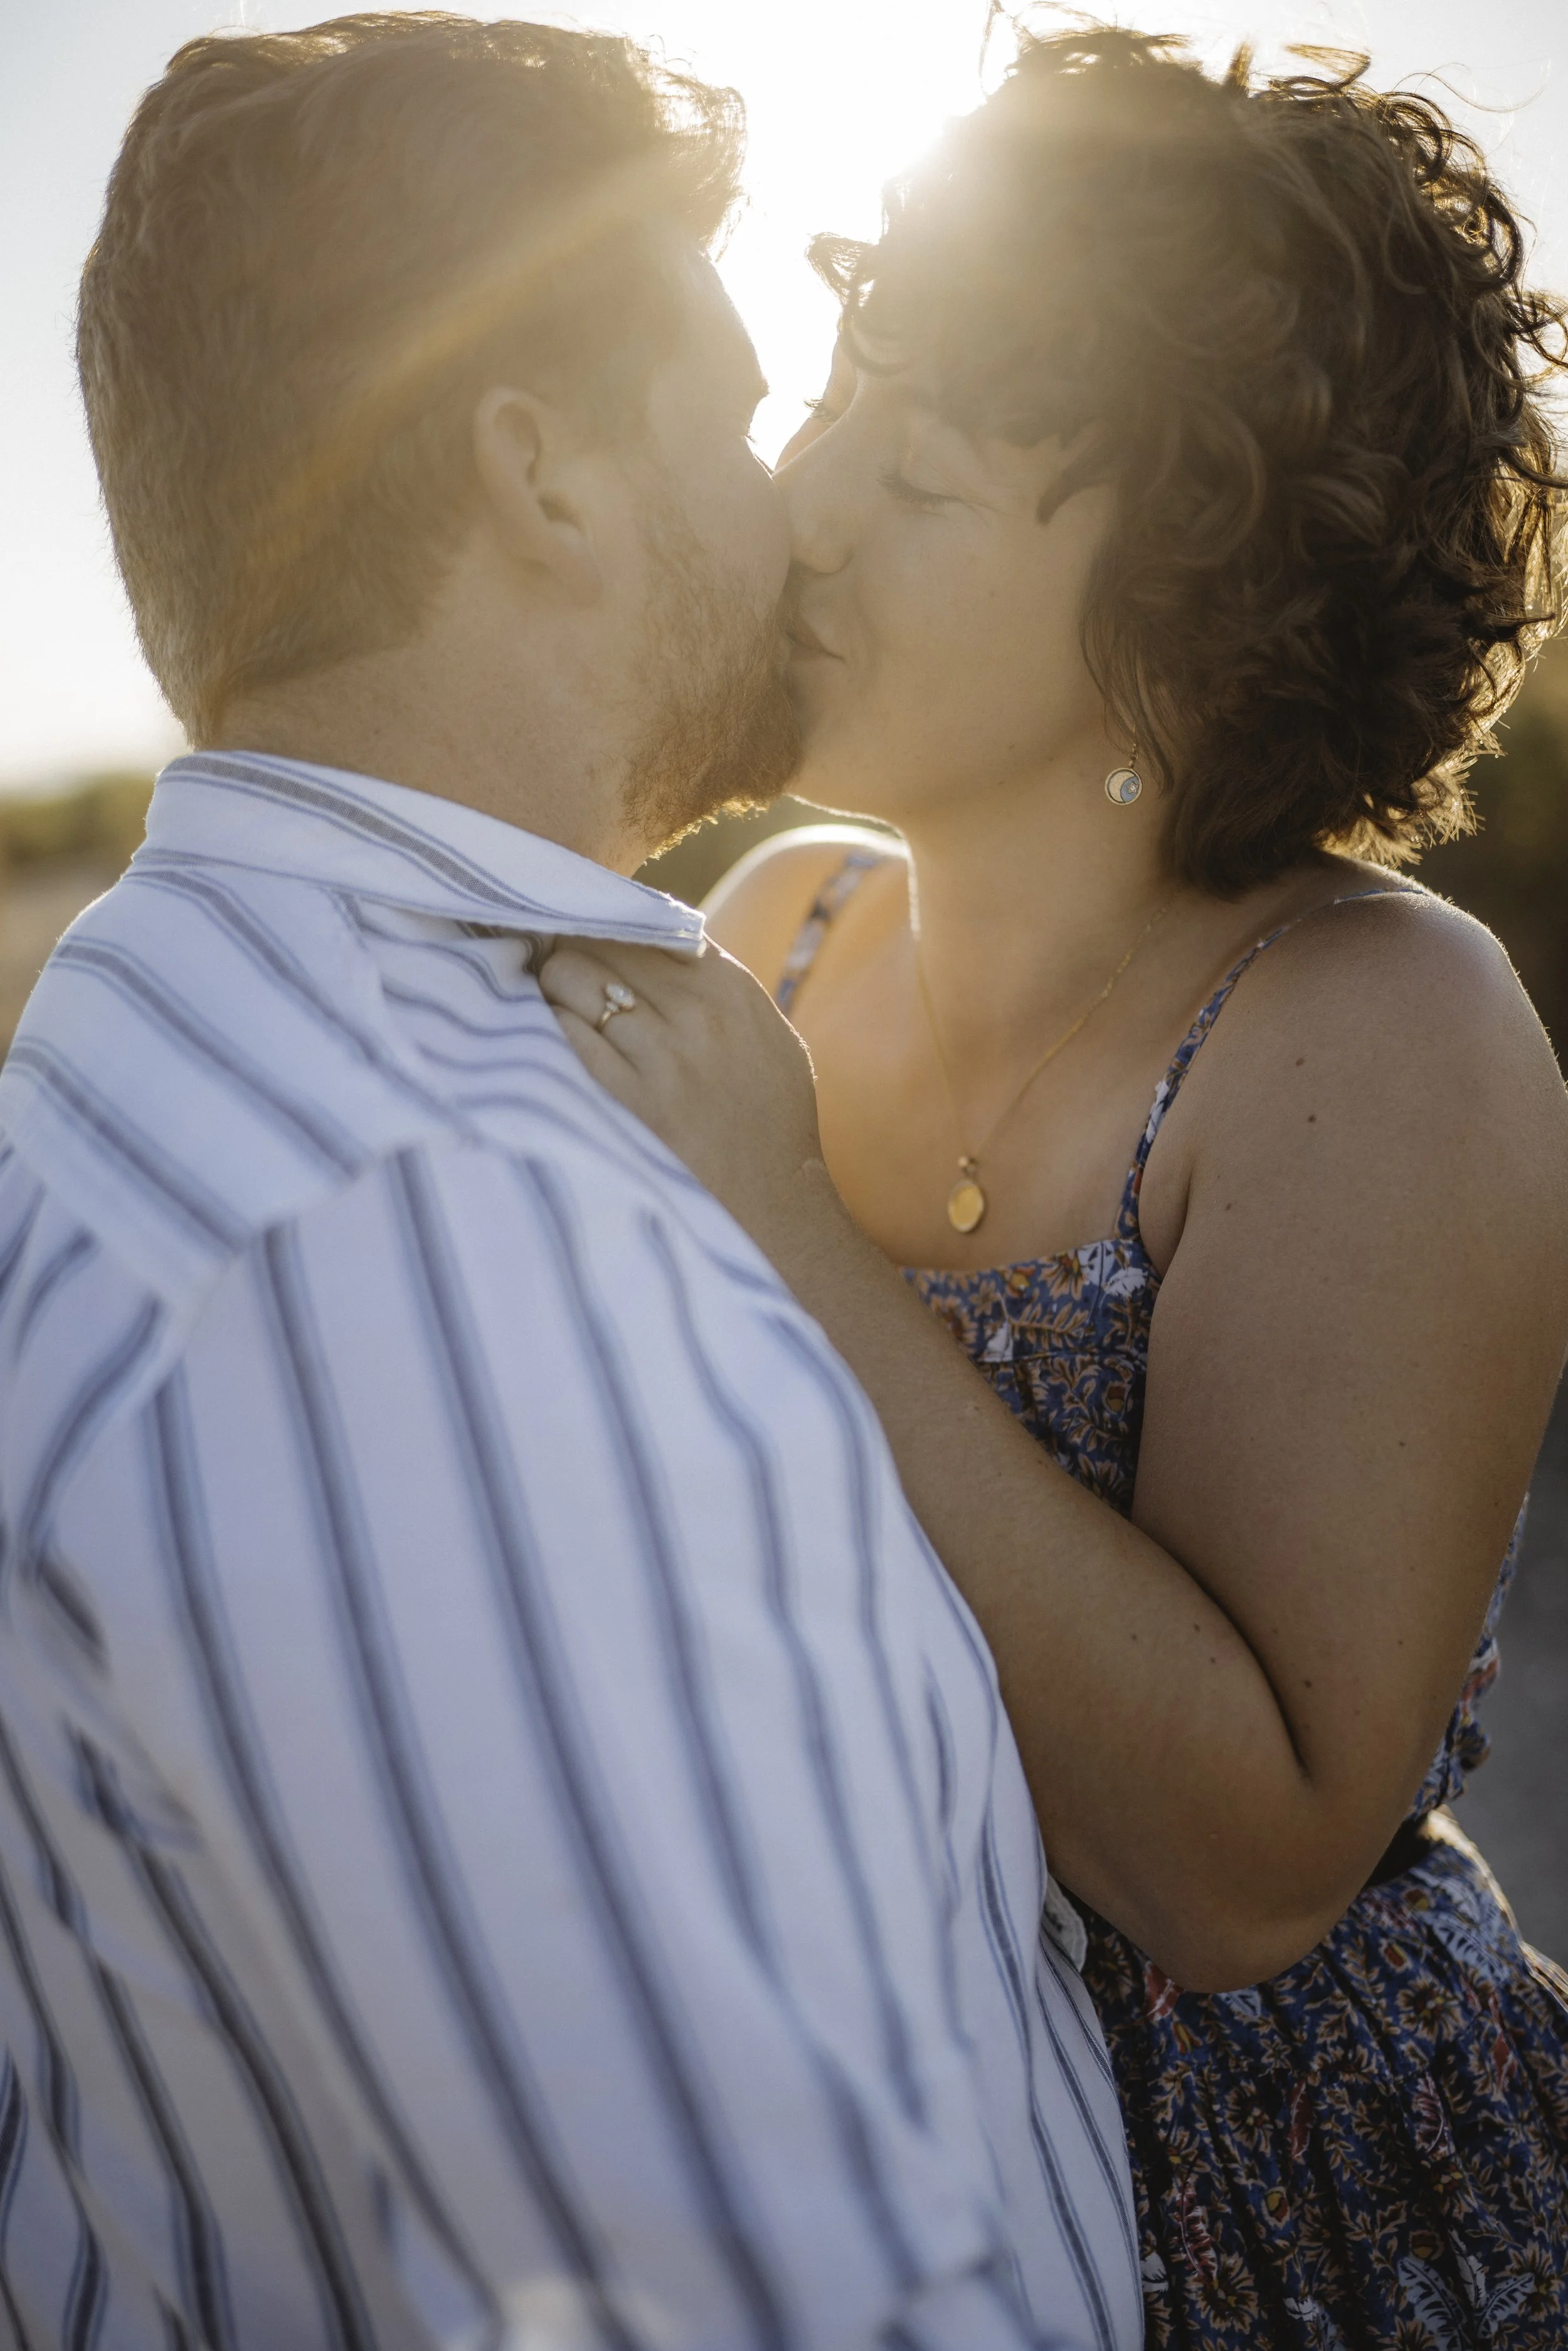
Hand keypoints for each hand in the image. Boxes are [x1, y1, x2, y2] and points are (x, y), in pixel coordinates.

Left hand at [537, 937, 834, 1252]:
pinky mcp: (626, 1098)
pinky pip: (564, 1034)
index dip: (608, 927)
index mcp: (732, 988)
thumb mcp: (768, 1038)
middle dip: (570, 950)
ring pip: (573, 977)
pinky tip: (544, 1041)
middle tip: (552, 971)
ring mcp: (662, 1055)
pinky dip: (546, 1028)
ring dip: (551, 987)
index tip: (587, 940)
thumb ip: (719, 989)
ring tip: (548, 1007)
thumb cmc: (770, 1124)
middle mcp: (698, 1011)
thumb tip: (662, 943)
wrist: (774, 1208)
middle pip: (602, 942)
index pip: (649, 922)